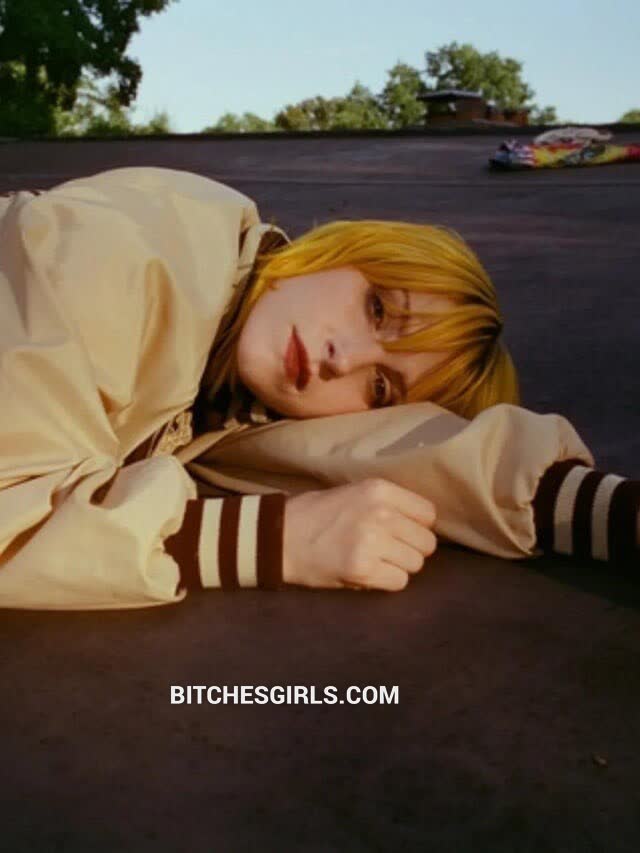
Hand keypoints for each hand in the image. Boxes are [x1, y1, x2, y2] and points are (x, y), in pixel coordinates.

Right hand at [282, 477, 436, 591]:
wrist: (279, 537)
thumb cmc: (317, 515)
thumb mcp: (354, 493)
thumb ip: (389, 504)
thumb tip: (423, 525)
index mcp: (379, 490)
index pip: (428, 514)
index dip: (416, 526)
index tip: (400, 532)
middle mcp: (380, 513)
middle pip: (426, 543)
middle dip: (410, 549)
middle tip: (386, 550)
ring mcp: (372, 541)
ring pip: (415, 564)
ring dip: (398, 567)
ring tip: (374, 560)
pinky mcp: (362, 569)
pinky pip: (398, 582)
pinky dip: (386, 582)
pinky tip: (367, 573)